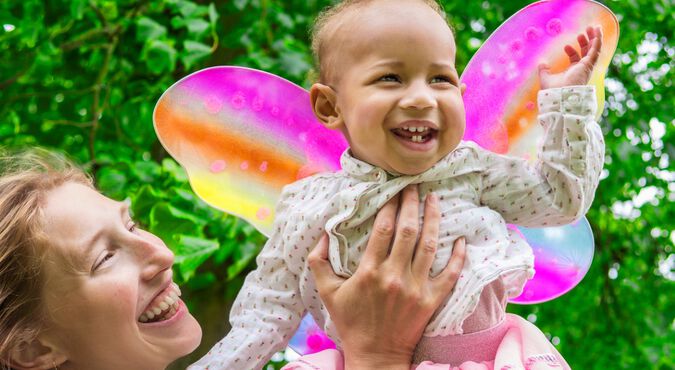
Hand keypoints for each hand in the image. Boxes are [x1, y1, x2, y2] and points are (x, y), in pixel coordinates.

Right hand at [307, 185, 465, 369]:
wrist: (375, 355)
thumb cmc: (350, 322)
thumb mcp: (326, 292)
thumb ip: (318, 261)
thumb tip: (324, 234)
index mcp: (369, 272)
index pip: (382, 229)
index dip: (389, 206)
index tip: (392, 190)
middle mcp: (394, 276)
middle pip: (408, 231)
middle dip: (411, 204)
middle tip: (414, 186)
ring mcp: (415, 288)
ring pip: (429, 246)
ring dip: (434, 219)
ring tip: (435, 200)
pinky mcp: (431, 301)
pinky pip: (450, 274)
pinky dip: (458, 256)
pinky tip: (461, 239)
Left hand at [539, 26, 602, 88]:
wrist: (559, 96)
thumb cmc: (553, 90)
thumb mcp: (546, 78)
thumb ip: (544, 70)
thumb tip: (541, 63)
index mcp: (573, 71)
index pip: (576, 58)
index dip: (572, 50)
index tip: (565, 46)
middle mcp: (581, 69)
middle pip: (587, 52)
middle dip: (586, 41)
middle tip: (585, 30)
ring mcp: (586, 67)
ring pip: (594, 50)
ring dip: (594, 38)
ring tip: (592, 27)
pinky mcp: (589, 64)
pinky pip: (596, 50)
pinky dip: (597, 40)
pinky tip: (597, 31)